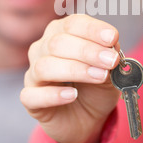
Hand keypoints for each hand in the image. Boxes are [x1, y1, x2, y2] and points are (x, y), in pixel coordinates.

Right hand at [20, 14, 120, 142]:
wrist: (88, 119)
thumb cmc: (96, 87)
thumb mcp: (110, 70)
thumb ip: (110, 56)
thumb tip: (112, 45)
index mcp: (62, 33)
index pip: (73, 24)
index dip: (93, 30)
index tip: (113, 38)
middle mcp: (43, 49)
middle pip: (58, 43)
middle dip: (87, 51)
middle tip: (111, 61)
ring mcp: (34, 74)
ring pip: (44, 66)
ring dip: (75, 70)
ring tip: (99, 76)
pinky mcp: (30, 100)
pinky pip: (33, 95)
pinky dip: (53, 95)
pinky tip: (73, 95)